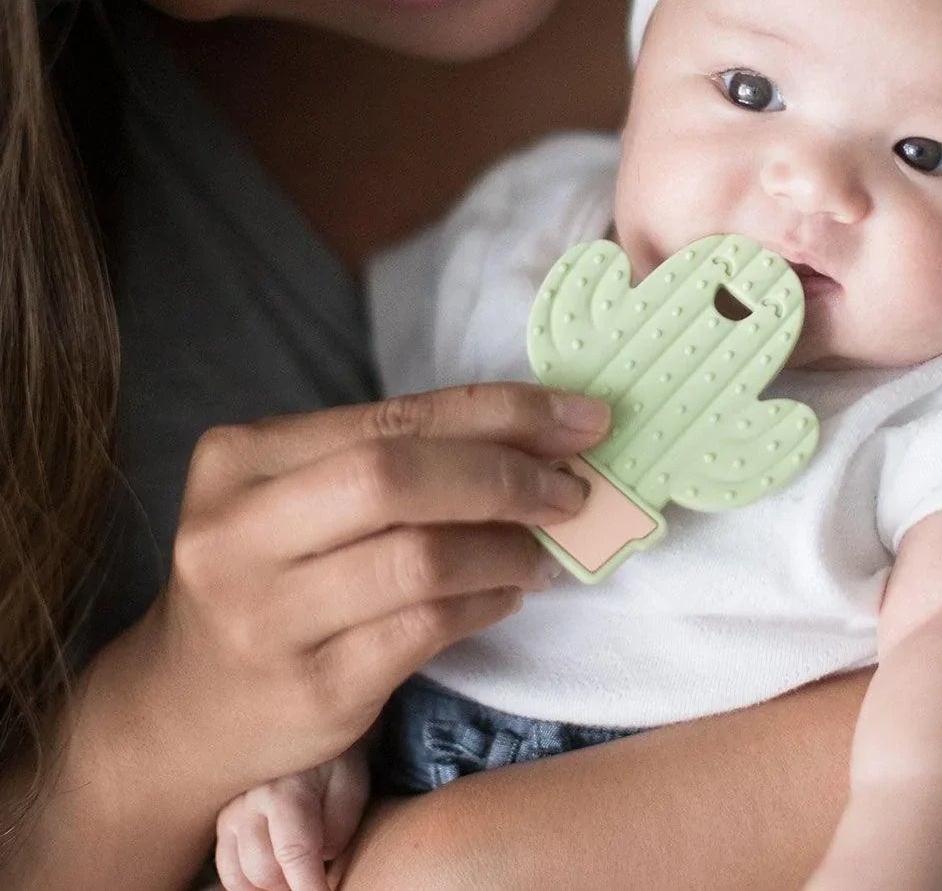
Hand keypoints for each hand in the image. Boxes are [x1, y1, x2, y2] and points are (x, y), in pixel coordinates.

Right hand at [122, 381, 605, 805]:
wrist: (181, 708)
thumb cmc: (269, 576)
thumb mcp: (299, 497)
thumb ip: (397, 457)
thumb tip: (546, 433)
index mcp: (241, 459)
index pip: (395, 416)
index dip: (501, 412)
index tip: (582, 416)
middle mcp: (239, 533)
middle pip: (398, 477)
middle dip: (508, 475)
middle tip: (573, 488)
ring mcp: (270, 618)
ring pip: (420, 559)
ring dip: (508, 546)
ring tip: (547, 547)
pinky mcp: (312, 690)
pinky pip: (427, 628)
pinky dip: (487, 601)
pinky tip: (510, 591)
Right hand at [215, 746, 368, 890]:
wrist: (307, 728)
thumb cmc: (334, 761)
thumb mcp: (351, 784)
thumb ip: (340, 825)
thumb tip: (321, 859)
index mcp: (285, 789)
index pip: (293, 853)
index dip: (309, 887)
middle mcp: (248, 803)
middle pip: (263, 873)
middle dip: (293, 884)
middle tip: (317, 874)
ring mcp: (230, 814)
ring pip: (241, 878)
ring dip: (272, 883)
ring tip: (297, 867)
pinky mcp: (222, 824)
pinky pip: (229, 872)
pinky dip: (251, 881)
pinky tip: (275, 868)